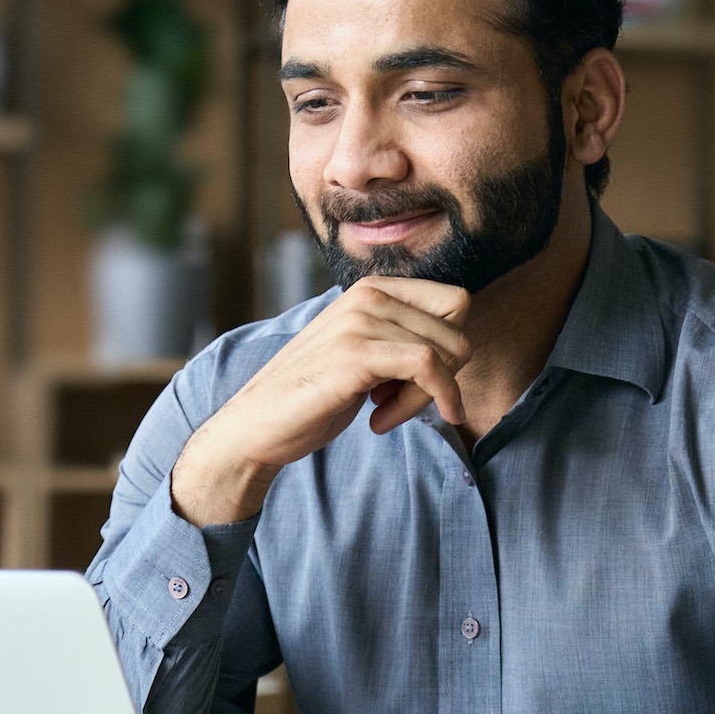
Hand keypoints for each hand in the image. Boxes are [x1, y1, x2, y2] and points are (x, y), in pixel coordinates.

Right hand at [170, 277, 470, 525]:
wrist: (255, 424)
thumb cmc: (311, 395)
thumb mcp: (362, 352)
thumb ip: (400, 338)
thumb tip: (459, 345)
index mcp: (371, 289)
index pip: (455, 303)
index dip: (449, 348)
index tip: (416, 382)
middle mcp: (368, 295)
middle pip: (457, 329)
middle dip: (444, 375)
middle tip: (400, 403)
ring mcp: (360, 321)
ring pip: (445, 352)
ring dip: (425, 397)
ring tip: (383, 414)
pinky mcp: (356, 354)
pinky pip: (429, 368)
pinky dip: (427, 401)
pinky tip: (383, 423)